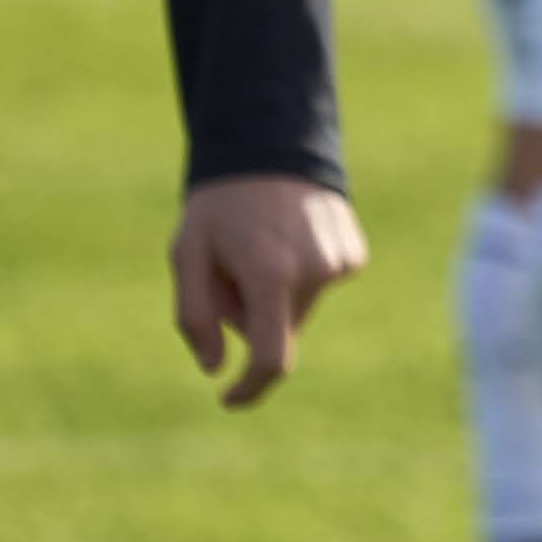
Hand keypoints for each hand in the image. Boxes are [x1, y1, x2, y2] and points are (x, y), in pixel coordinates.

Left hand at [170, 177, 367, 409]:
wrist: (271, 143)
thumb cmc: (220, 204)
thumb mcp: (187, 255)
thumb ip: (195, 317)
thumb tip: (215, 366)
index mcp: (271, 275)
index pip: (270, 358)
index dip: (249, 387)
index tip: (228, 398)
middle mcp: (314, 273)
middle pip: (278, 329)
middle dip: (249, 316)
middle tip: (227, 272)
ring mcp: (340, 263)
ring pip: (299, 309)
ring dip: (274, 296)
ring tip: (258, 248)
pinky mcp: (354, 254)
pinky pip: (319, 286)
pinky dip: (298, 278)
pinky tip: (287, 240)